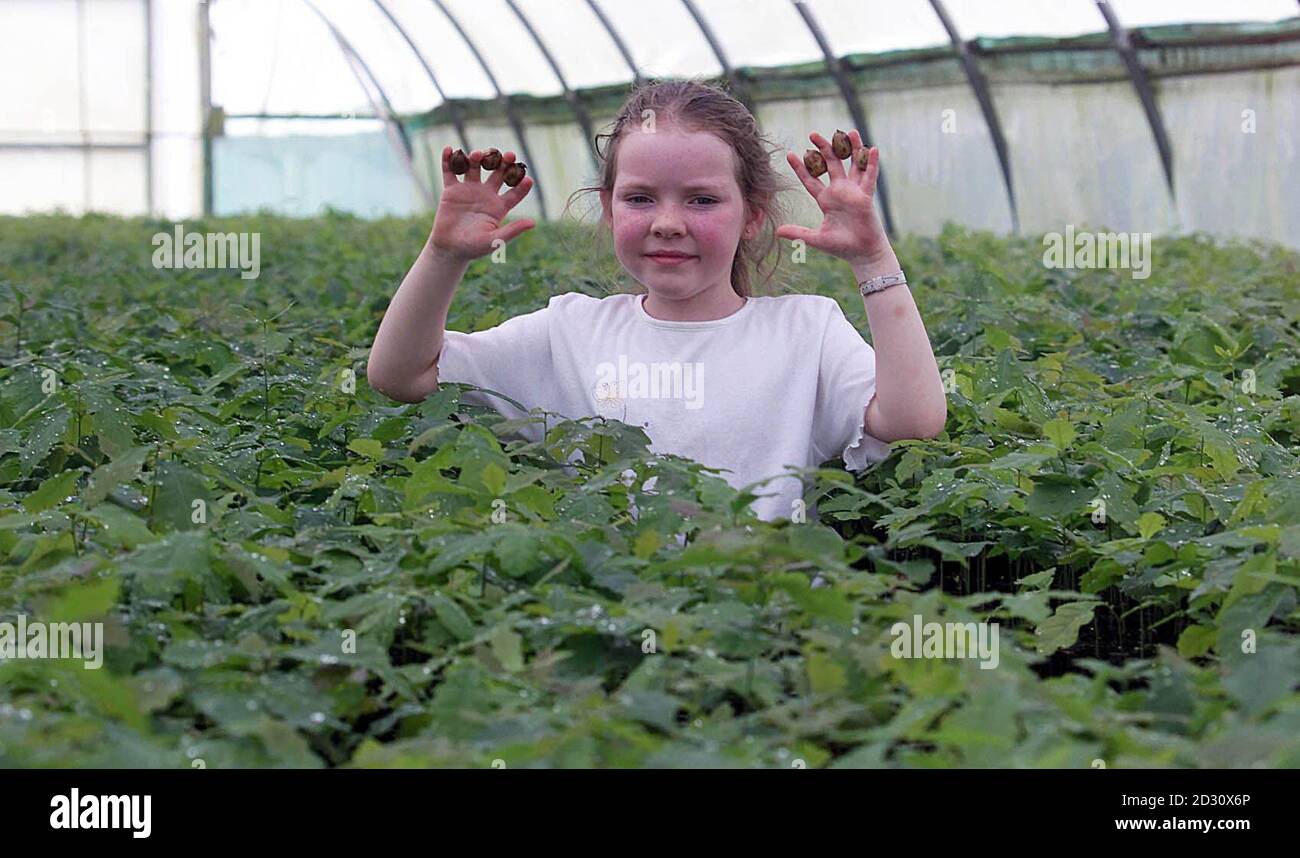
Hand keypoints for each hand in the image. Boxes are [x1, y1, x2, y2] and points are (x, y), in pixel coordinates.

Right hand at [427, 146, 535, 263]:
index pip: (514, 192)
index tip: (528, 178)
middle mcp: (486, 195)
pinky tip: (449, 149)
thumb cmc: (474, 248)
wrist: (450, 249)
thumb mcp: (495, 241)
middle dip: (503, 163)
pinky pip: (450, 171)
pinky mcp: (451, 190)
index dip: (522, 185)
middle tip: (510, 155)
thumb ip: (512, 230)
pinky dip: (448, 160)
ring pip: (475, 167)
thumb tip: (533, 223)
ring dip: (477, 158)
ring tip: (477, 155)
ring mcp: (469, 190)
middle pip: (497, 173)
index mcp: (499, 206)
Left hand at [776, 130, 893, 269]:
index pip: (810, 179)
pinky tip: (871, 149)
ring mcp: (854, 192)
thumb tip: (777, 232)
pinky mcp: (866, 196)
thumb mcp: (816, 238)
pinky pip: (869, 177)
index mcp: (825, 199)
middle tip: (813, 134)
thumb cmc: (841, 246)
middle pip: (830, 164)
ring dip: (851, 148)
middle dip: (823, 149)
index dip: (801, 167)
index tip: (789, 154)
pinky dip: (871, 163)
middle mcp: (839, 191)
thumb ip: (798, 232)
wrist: (862, 253)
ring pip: (852, 165)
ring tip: (847, 132)